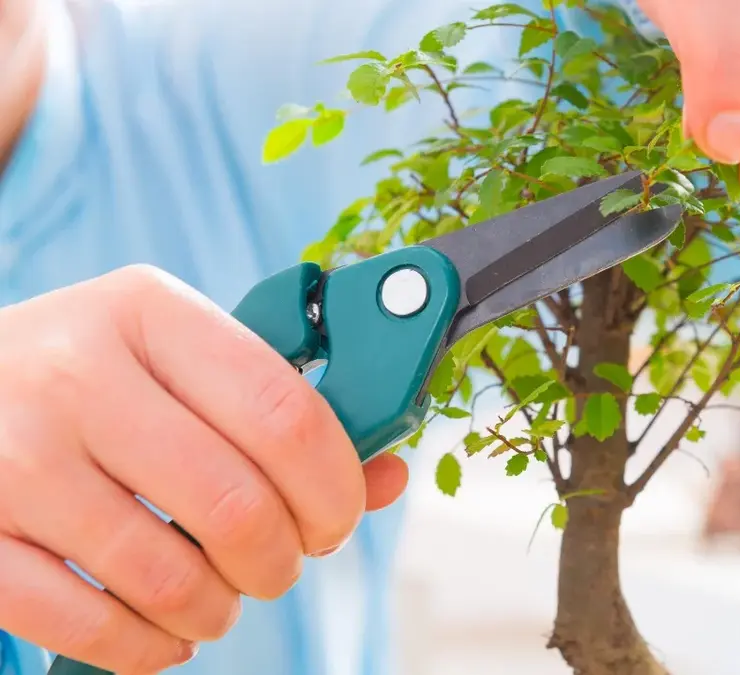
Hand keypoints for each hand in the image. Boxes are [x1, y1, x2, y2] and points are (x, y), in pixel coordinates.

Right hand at [0, 265, 408, 672]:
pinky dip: (145, 648)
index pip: (285, 416)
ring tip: (218, 597)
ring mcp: (16, 454)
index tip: (336, 520)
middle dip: (282, 561)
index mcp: (150, 312)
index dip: (336, 489)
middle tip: (278, 563)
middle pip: (237, 507)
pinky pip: (86, 626)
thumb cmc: (96, 378)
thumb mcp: (183, 360)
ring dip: (218, 610)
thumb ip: (286, 414)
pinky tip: (160, 630)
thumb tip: (390, 476)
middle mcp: (77, 372)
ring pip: (168, 578)